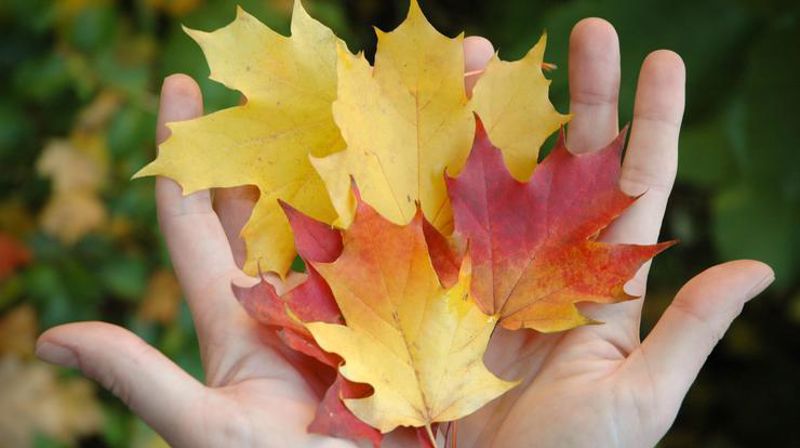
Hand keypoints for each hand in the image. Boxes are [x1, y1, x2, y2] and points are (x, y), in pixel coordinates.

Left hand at [33, 38, 494, 446]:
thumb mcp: (210, 430)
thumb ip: (143, 380)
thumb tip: (50, 337)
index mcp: (239, 312)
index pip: (197, 220)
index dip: (182, 154)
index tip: (180, 86)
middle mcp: (291, 293)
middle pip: (270, 199)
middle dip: (268, 139)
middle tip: (279, 78)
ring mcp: (348, 296)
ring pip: (335, 210)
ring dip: (343, 156)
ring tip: (357, 96)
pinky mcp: (401, 308)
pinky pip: (398, 242)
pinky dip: (405, 198)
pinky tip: (423, 155)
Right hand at [456, 19, 773, 447]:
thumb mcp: (641, 398)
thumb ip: (689, 331)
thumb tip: (757, 268)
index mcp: (604, 281)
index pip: (635, 186)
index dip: (651, 122)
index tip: (661, 60)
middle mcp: (548, 263)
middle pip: (568, 162)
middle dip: (579, 95)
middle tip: (585, 30)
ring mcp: (491, 271)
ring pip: (500, 173)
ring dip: (497, 113)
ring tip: (487, 57)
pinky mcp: (438, 290)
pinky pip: (436, 220)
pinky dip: (430, 170)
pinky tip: (427, 125)